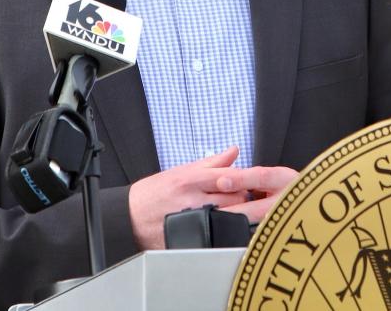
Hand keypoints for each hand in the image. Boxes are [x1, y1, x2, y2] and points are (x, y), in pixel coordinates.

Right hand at [127, 146, 299, 249]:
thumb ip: (211, 163)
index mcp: (192, 179)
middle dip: (247, 200)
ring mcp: (189, 220)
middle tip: (254, 200)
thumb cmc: (154, 192)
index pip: (231, 177)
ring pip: (228, 218)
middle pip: (235, 199)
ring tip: (242, 214)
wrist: (127, 217)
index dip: (250, 180)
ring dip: (239, 216)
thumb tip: (234, 151)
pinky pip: (214, 237)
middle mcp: (192, 198)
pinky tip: (227, 231)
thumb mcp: (181, 171)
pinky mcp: (185, 239)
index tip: (263, 183)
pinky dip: (224, 234)